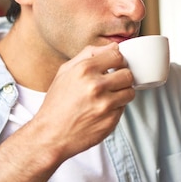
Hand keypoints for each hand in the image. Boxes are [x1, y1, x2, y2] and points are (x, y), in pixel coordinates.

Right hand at [31, 43, 135, 159]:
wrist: (51, 135)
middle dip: (122, 77)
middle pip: (127, 74)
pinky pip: (124, 109)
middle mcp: (96, 86)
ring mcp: (105, 105)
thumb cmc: (57, 103)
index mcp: (84, 70)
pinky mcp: (111, 121)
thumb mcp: (65, 71)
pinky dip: (116, 108)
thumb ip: (89, 54)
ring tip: (108, 97)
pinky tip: (102, 110)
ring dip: (122, 93)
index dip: (117, 61)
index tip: (114, 66)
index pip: (117, 55)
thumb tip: (113, 46)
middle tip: (113, 83)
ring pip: (130, 92)